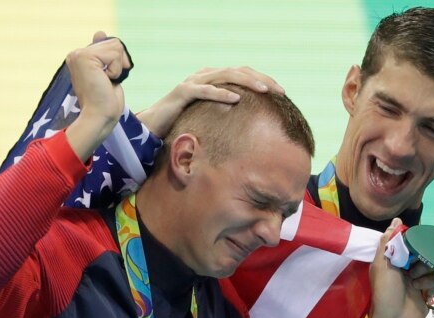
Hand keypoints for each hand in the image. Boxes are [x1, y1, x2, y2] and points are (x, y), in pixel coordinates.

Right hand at [65, 31, 131, 159]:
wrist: (98, 118)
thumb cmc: (105, 103)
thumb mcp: (109, 74)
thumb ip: (106, 55)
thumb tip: (99, 32)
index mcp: (80, 58)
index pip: (110, 45)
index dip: (118, 62)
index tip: (108, 79)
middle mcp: (76, 54)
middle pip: (114, 43)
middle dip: (120, 64)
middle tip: (108, 82)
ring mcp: (78, 55)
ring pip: (116, 47)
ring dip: (118, 68)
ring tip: (105, 82)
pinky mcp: (85, 58)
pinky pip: (115, 55)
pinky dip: (116, 70)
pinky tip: (105, 81)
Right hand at [136, 66, 284, 137]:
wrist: (152, 127)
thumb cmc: (182, 125)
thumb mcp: (210, 119)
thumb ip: (227, 117)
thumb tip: (253, 130)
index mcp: (213, 80)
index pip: (242, 74)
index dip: (263, 79)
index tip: (282, 92)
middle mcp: (204, 76)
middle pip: (238, 71)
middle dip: (261, 79)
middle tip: (280, 90)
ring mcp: (193, 82)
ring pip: (224, 76)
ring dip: (247, 82)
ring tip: (265, 90)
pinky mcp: (181, 92)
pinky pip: (204, 90)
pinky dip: (220, 93)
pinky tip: (236, 99)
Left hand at [361, 219, 433, 317]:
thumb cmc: (385, 293)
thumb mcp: (382, 265)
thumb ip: (388, 242)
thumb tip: (396, 219)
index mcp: (393, 259)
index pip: (408, 242)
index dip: (414, 241)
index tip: (419, 241)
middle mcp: (406, 267)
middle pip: (423, 252)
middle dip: (422, 258)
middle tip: (415, 266)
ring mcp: (419, 279)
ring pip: (432, 265)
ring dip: (425, 273)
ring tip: (415, 283)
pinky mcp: (429, 290)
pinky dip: (432, 284)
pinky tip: (424, 291)